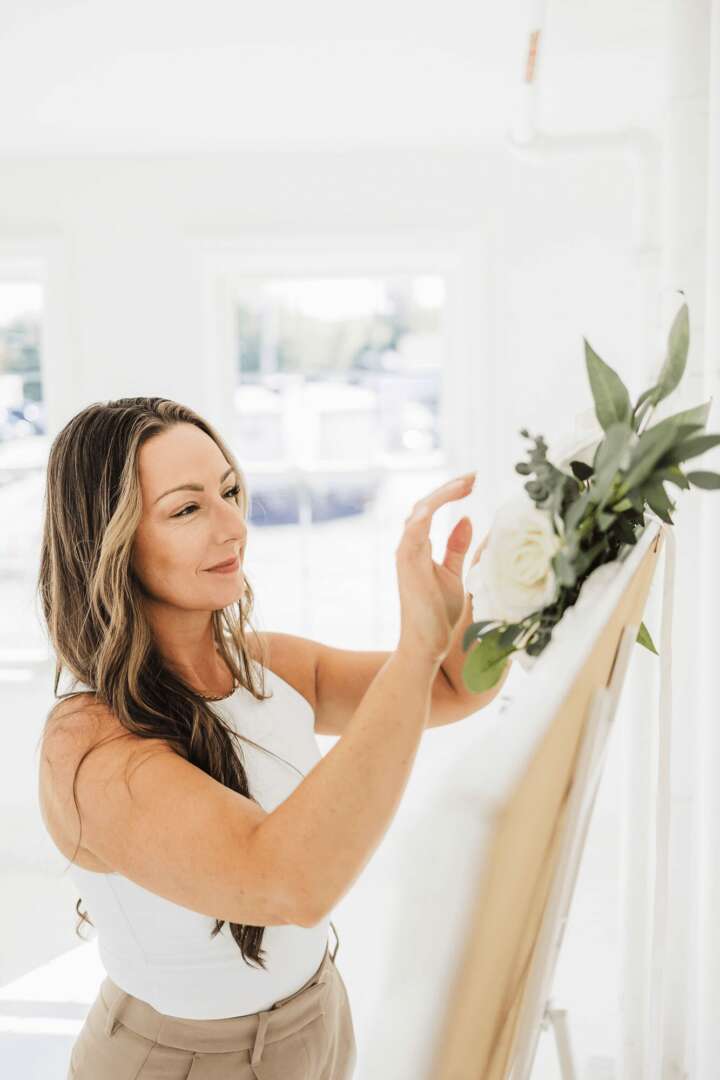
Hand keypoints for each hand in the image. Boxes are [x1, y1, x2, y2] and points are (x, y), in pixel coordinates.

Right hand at [396, 473, 478, 662]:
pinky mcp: (408, 565)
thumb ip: (457, 547)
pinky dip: (425, 514)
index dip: (450, 492)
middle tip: (474, 475)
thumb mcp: (454, 574)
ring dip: (442, 494)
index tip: (473, 481)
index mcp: (419, 547)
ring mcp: (406, 554)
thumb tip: (466, 518)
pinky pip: (413, 531)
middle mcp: (409, 546)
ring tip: (466, 483)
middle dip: (448, 487)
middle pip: (424, 504)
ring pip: (419, 512)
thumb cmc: (438, 615)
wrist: (427, 645)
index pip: (431, 509)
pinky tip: (442, 502)